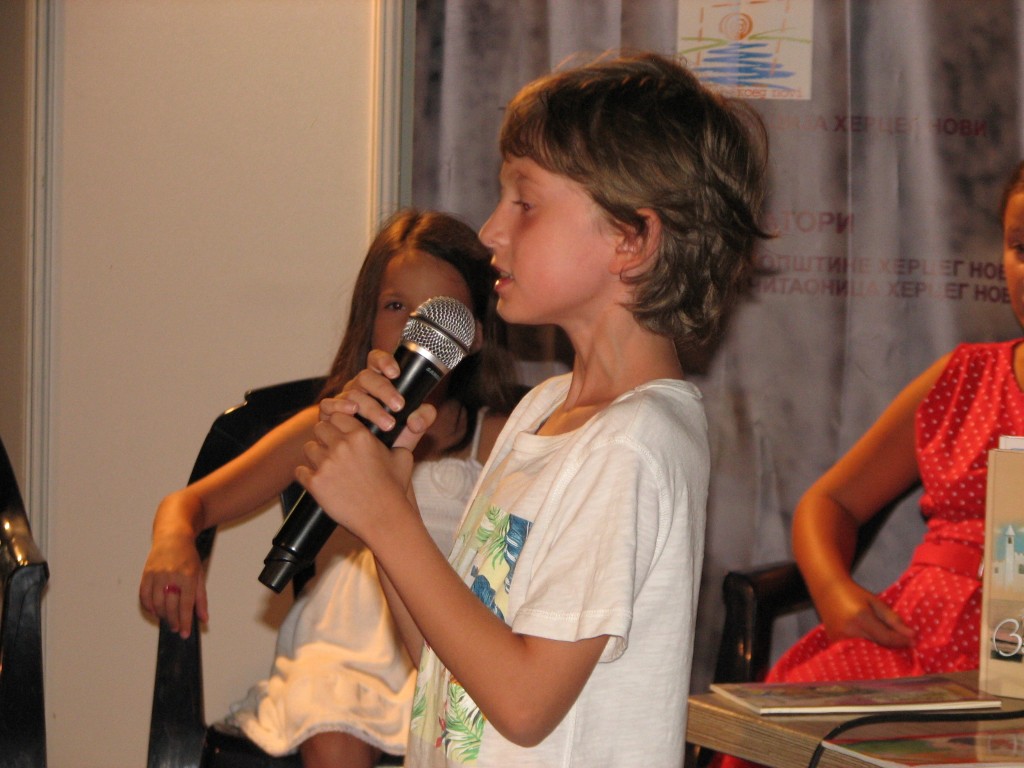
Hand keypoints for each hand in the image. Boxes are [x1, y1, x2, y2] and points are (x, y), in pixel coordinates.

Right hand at [139, 533, 207, 638]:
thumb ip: (201, 598)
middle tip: (177, 629)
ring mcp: (157, 574)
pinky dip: (148, 607)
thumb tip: (204, 619)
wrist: (173, 538)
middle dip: (174, 621)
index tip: (185, 633)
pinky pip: (144, 596)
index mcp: (188, 576)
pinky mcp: (146, 574)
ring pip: (156, 603)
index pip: (186, 604)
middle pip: (170, 606)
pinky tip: (155, 611)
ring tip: (168, 620)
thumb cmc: (188, 558)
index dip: (186, 621)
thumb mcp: (199, 575)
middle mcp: (171, 575)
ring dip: (162, 615)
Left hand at [298, 351, 437, 542]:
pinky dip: (307, 476)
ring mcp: (326, 464)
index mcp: (361, 436)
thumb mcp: (402, 457)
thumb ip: (400, 438)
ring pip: (309, 448)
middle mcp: (342, 446)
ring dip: (316, 457)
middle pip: (320, 428)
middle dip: (325, 438)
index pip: (338, 415)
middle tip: (332, 451)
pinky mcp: (316, 483)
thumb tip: (408, 425)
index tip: (341, 434)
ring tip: (328, 469)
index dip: (339, 425)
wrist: (384, 519)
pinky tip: (320, 482)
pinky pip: (300, 471)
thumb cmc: (394, 489)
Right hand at [318, 349, 435, 452]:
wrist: (370, 464)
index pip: (376, 360)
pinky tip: (352, 412)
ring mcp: (342, 399)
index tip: (396, 372)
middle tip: (399, 406)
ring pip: (353, 393)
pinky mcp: (329, 414)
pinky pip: (329, 404)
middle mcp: (359, 388)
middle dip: (384, 390)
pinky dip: (340, 406)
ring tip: (388, 424)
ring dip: (372, 408)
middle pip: (366, 376)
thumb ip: (421, 420)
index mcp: (377, 384)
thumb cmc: (389, 442)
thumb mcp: (410, 431)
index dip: (384, 360)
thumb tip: (416, 421)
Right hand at [817, 580, 914, 647]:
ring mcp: (839, 638)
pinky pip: (856, 651)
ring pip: (867, 652)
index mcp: (861, 617)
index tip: (914, 641)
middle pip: (878, 647)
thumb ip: (893, 618)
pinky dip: (867, 650)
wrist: (827, 590)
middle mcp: (849, 630)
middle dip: (892, 647)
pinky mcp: (834, 643)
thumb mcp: (875, 601)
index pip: (886, 637)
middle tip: (902, 643)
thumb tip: (912, 635)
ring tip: (888, 644)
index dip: (902, 641)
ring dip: (880, 650)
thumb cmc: (854, 594)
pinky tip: (872, 644)